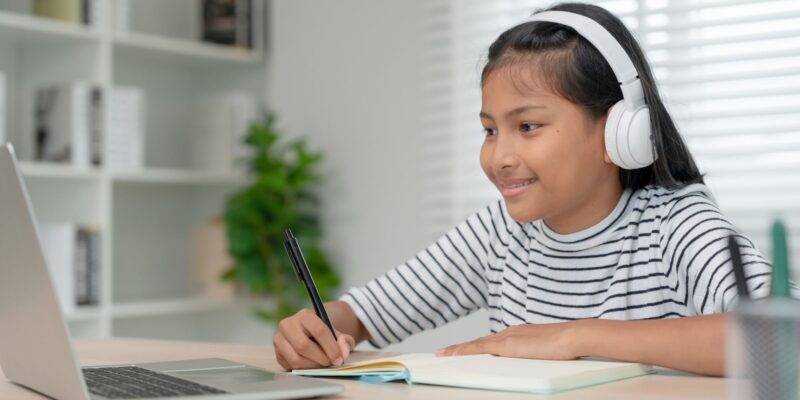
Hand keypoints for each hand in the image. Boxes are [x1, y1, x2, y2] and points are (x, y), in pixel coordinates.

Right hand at [273, 308, 355, 370]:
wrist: (308, 334)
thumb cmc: (323, 334)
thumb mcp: (336, 333)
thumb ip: (344, 341)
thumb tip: (343, 351)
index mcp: (304, 315)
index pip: (319, 330)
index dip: (331, 347)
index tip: (339, 358)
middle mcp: (288, 324)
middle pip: (304, 345)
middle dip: (321, 358)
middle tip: (331, 363)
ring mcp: (279, 339)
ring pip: (296, 358)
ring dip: (312, 365)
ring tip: (322, 363)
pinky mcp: (277, 353)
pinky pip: (290, 366)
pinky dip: (304, 369)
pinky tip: (311, 364)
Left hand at [436, 322, 581, 359]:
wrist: (574, 335)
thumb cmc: (568, 344)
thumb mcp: (547, 349)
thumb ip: (537, 353)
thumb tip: (536, 358)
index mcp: (518, 333)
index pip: (490, 341)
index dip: (475, 346)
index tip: (463, 349)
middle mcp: (509, 332)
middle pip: (479, 342)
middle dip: (460, 347)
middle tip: (442, 352)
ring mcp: (507, 337)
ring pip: (475, 344)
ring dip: (458, 349)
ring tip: (441, 354)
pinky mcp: (507, 345)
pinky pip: (479, 348)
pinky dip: (464, 351)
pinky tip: (452, 355)